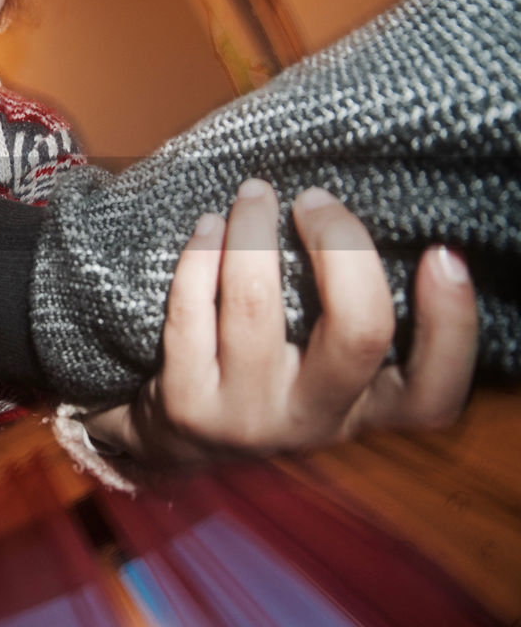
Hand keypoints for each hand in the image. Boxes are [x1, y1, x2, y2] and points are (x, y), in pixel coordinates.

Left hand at [85, 180, 477, 462]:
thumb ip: (353, 318)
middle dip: (341, 247)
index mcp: (368, 410)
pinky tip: (209, 227)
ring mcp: (248, 417)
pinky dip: (200, 256)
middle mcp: (316, 420)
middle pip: (358, 334)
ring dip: (254, 232)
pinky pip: (192, 311)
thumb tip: (356, 222)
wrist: (183, 439)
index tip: (441, 254)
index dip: (451, 326)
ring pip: (256, 306)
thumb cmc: (272, 374)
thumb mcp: (327, 366)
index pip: (435, 390)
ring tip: (253, 195)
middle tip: (315, 200)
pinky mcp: (187, 404)